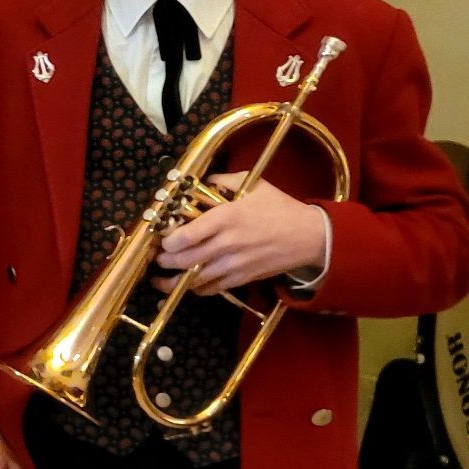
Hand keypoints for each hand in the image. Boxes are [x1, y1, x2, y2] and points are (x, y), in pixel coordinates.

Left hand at [152, 173, 326, 294]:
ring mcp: (235, 263)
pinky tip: (188, 284)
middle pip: (185, 259)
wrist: (311, 236)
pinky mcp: (243, 278)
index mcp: (227, 217)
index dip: (167, 241)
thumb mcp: (254, 185)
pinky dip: (197, 288)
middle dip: (165, 261)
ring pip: (195, 278)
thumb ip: (224, 180)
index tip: (162, 239)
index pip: (186, 235)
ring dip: (173, 281)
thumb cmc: (281, 208)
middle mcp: (227, 243)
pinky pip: (213, 288)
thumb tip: (204, 180)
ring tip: (160, 279)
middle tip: (157, 258)